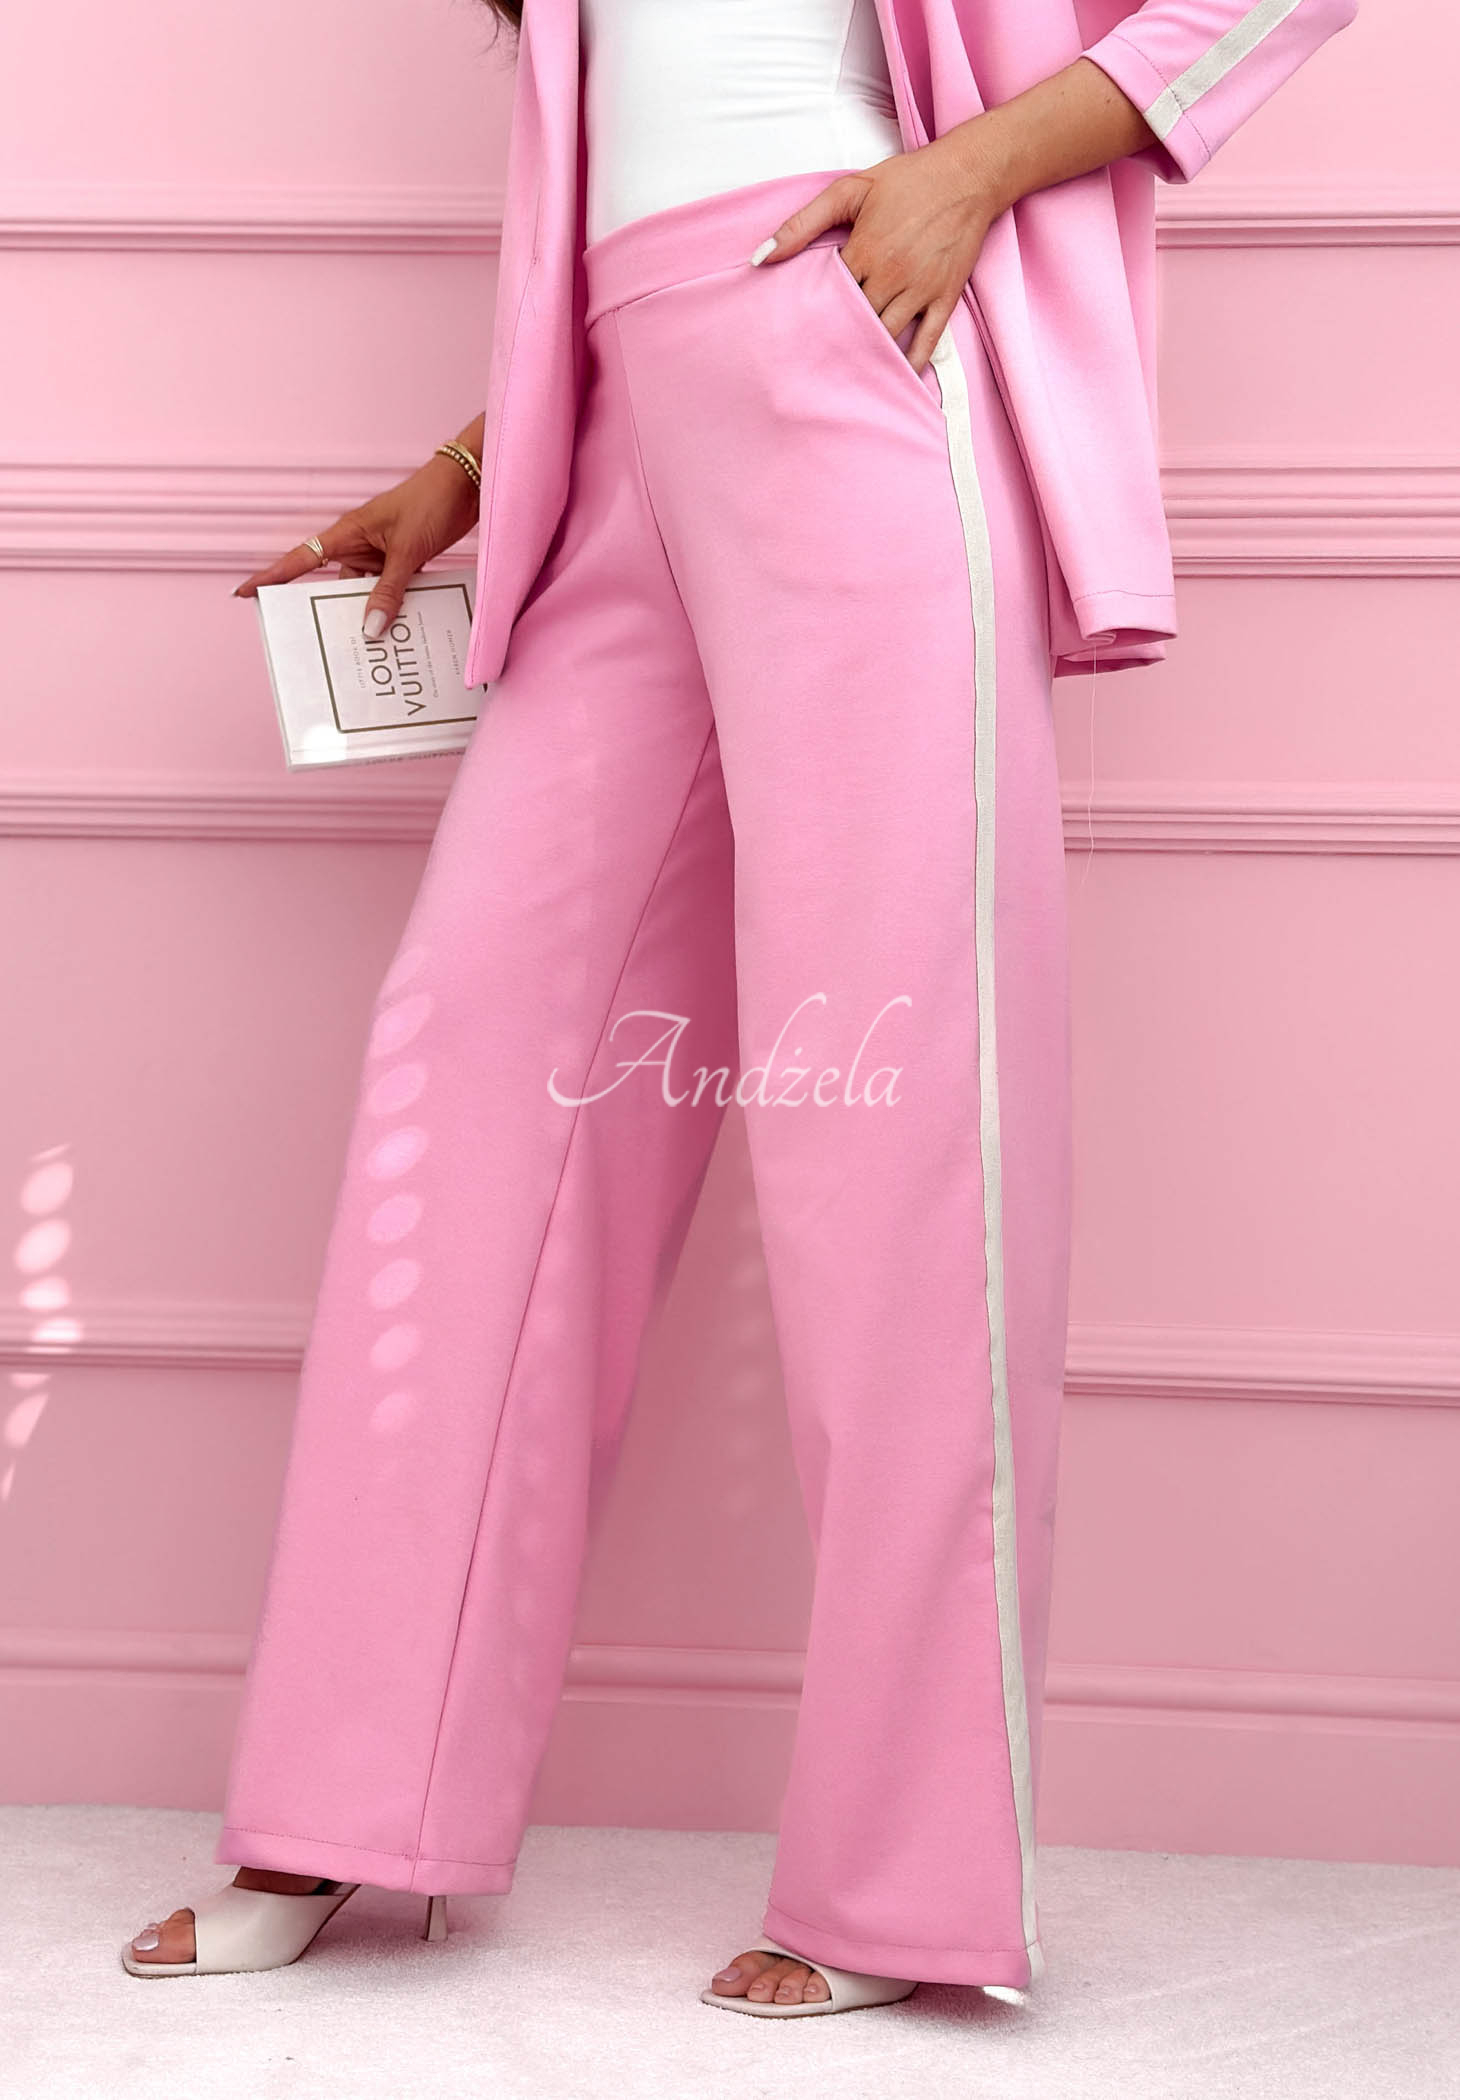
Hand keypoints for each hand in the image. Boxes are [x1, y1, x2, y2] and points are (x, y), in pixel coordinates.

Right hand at [233, 453, 481, 635]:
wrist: (469, 484)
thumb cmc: (431, 503)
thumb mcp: (408, 552)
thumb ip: (390, 591)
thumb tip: (370, 628)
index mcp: (347, 535)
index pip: (299, 560)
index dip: (272, 579)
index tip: (244, 593)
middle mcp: (359, 545)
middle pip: (333, 586)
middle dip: (330, 612)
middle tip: (324, 647)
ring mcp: (382, 554)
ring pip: (366, 592)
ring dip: (371, 614)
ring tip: (370, 649)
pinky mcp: (405, 560)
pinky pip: (392, 589)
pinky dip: (396, 606)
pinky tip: (402, 628)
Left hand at [749, 129, 1013, 373]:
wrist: (968, 175)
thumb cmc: (907, 179)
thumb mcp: (850, 190)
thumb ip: (803, 223)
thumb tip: (761, 257)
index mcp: (864, 252)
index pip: (829, 297)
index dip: (813, 313)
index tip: (798, 328)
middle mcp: (891, 277)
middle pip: (855, 321)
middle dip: (836, 338)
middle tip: (814, 360)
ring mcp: (920, 291)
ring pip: (886, 336)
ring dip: (866, 354)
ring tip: (844, 374)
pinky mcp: (944, 298)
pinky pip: (927, 341)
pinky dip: (910, 362)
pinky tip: (895, 376)